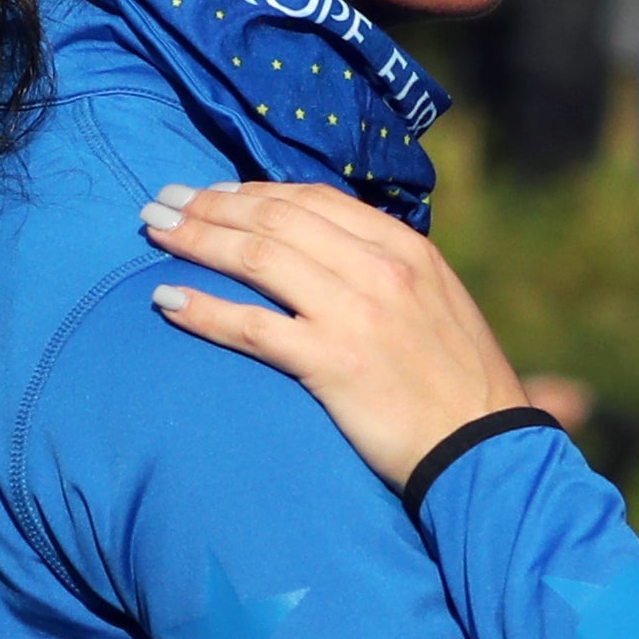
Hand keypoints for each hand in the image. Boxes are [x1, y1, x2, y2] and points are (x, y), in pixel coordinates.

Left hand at [140, 182, 524, 483]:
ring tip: (154, 234)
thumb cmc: (458, 383)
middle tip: (162, 201)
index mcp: (404, 247)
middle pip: (275, 218)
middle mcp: (378, 268)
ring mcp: (355, 313)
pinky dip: (203, 308)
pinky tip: (166, 301)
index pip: (312, 199)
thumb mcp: (435, 301)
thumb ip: (386, 268)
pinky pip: (251, 327)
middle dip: (210, 204)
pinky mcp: (332, 363)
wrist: (484, 448)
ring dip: (196, 239)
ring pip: (256, 257)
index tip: (210, 192)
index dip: (251, 190)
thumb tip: (326, 251)